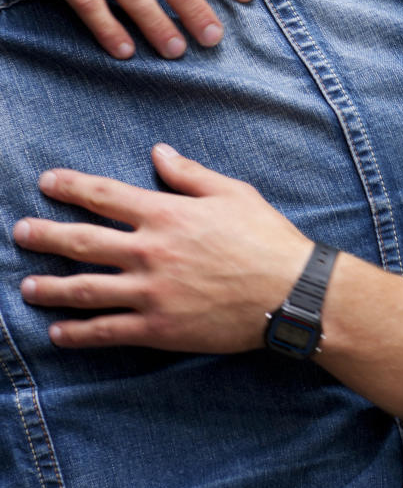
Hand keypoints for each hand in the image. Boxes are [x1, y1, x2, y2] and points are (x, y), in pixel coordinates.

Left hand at [14, 145, 313, 352]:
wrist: (291, 292)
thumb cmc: (267, 239)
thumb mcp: (233, 193)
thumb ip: (189, 175)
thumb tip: (158, 153)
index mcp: (167, 214)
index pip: (104, 195)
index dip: (71, 186)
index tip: (46, 182)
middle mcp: (150, 251)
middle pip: (82, 241)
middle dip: (46, 235)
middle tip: (21, 232)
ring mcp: (151, 293)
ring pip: (85, 289)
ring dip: (51, 287)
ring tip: (27, 286)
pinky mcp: (159, 329)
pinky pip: (108, 331)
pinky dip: (79, 333)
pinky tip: (59, 334)